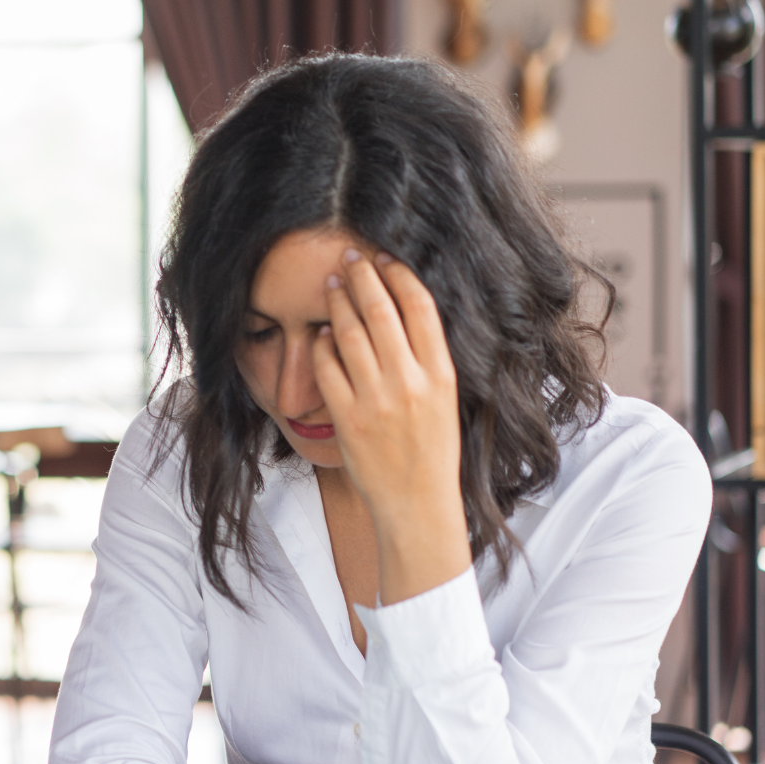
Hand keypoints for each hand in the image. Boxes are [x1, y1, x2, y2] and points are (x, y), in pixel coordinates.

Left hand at [311, 250, 469, 604]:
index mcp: (441, 374)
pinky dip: (321, 345)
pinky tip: (320, 334)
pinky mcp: (348, 418)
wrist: (417, 505)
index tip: (385, 258)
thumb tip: (404, 314)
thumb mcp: (445, 401)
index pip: (420, 306)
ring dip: (337, 303)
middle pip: (381, 310)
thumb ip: (427, 361)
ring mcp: (376, 400)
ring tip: (332, 286)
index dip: (399, 274)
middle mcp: (410, 382)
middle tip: (349, 258)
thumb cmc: (432, 454)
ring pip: (349, 333)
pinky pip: (327, 368)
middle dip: (363, 276)